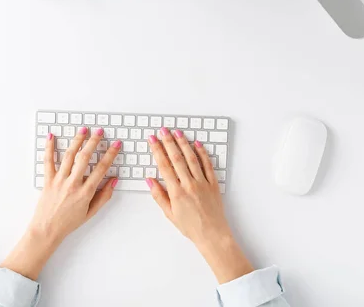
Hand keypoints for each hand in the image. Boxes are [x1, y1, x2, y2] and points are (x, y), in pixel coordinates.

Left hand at [1, 128, 120, 279]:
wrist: (46, 230)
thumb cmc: (68, 223)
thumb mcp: (91, 212)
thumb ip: (104, 196)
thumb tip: (114, 180)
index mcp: (85, 192)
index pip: (101, 169)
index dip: (110, 154)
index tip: (116, 145)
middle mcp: (72, 184)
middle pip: (85, 158)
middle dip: (94, 142)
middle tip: (100, 132)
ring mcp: (59, 181)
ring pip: (69, 156)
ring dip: (77, 141)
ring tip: (83, 129)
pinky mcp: (47, 180)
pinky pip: (48, 161)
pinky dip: (48, 148)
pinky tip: (51, 136)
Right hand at [147, 128, 253, 283]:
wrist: (212, 234)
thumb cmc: (190, 226)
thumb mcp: (169, 214)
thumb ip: (159, 195)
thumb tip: (149, 180)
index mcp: (176, 192)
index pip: (164, 166)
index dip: (157, 150)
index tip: (152, 140)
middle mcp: (189, 184)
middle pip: (177, 158)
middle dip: (168, 142)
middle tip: (162, 130)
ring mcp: (202, 182)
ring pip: (191, 158)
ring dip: (184, 143)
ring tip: (177, 132)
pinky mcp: (213, 183)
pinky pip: (207, 165)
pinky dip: (202, 153)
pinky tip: (197, 144)